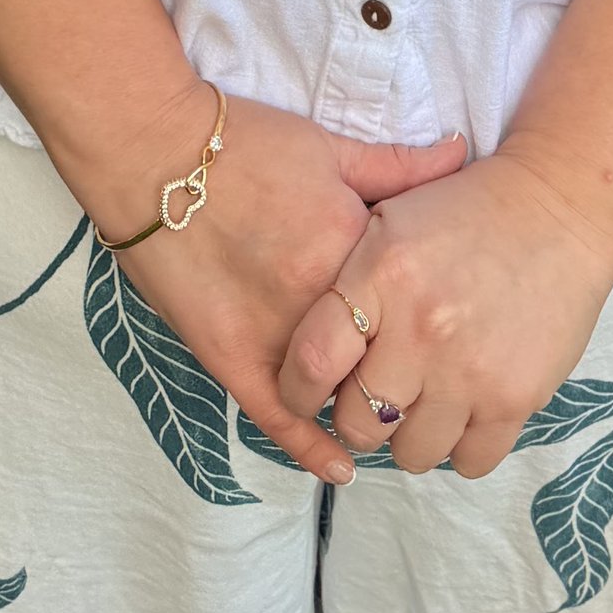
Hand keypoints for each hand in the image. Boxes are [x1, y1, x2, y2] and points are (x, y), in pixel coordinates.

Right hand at [102, 92, 469, 483]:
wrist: (154, 152)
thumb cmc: (243, 143)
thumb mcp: (328, 147)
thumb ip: (396, 165)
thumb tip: (459, 156)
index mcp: (351, 246)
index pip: (414, 298)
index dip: (432, 310)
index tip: (450, 319)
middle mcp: (318, 300)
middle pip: (383, 350)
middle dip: (408, 363)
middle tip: (431, 376)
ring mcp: (272, 334)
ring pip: (338, 391)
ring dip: (365, 405)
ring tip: (392, 416)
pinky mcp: (229, 357)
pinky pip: (277, 416)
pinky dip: (310, 446)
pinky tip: (341, 470)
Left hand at [275, 149, 612, 477]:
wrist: (558, 207)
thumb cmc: (466, 210)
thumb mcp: (391, 217)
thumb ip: (348, 279)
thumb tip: (308, 351)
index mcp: (381, 274)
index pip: (311, 363)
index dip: (298, 389)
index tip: (306, 392)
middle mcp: (420, 328)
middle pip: (357, 423)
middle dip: (358, 417)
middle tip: (375, 396)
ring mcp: (469, 369)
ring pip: (411, 454)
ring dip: (411, 435)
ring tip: (424, 401)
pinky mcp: (514, 397)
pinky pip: (469, 461)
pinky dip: (461, 445)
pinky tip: (463, 410)